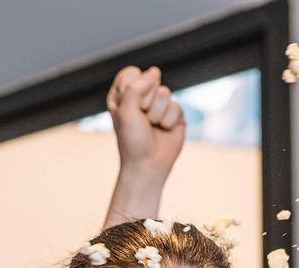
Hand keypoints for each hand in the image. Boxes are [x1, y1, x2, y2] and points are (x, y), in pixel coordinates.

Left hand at [107, 65, 185, 180]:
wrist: (148, 165)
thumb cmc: (132, 140)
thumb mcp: (126, 110)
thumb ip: (137, 86)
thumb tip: (155, 71)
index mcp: (123, 95)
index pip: (131, 73)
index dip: (132, 89)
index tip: (129, 108)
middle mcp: (141, 97)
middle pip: (150, 80)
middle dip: (146, 102)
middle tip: (141, 120)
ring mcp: (158, 105)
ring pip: (165, 92)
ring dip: (157, 113)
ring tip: (152, 127)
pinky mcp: (174, 114)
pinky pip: (176, 106)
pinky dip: (169, 121)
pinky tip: (163, 131)